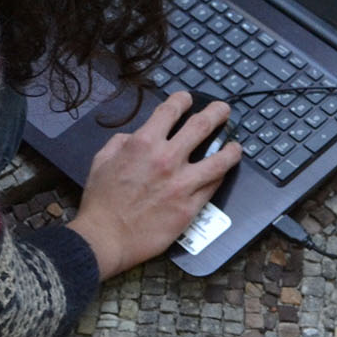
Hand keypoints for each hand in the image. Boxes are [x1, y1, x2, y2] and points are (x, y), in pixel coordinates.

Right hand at [68, 92, 239, 279]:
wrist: (106, 237)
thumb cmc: (101, 202)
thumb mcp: (102, 161)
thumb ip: (121, 142)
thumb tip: (135, 136)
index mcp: (144, 143)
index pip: (170, 111)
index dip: (182, 100)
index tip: (187, 99)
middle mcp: (167, 159)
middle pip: (202, 126)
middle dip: (216, 113)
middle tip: (223, 110)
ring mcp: (182, 184)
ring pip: (219, 160)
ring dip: (231, 149)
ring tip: (236, 145)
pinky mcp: (190, 207)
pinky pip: (212, 187)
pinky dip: (220, 176)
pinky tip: (222, 173)